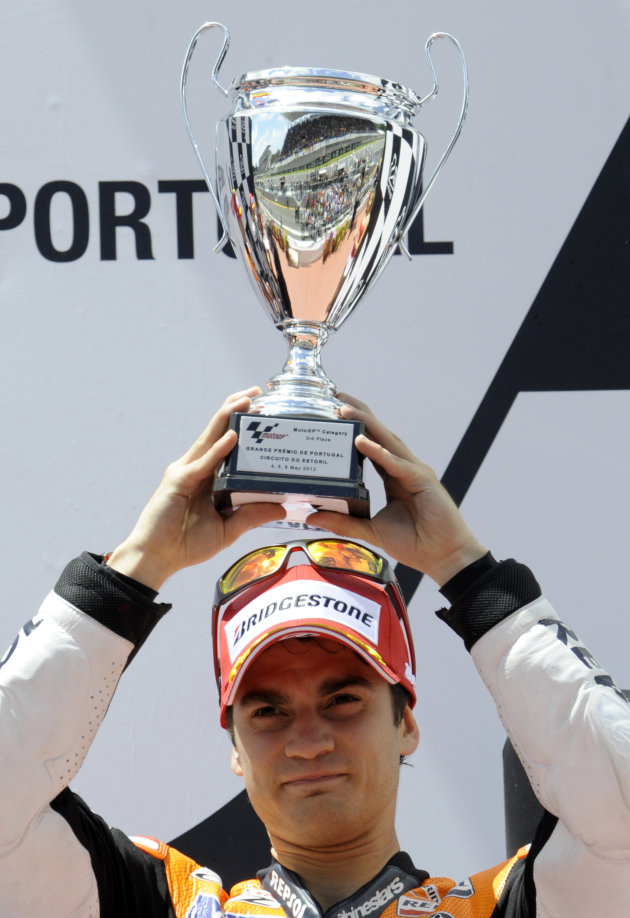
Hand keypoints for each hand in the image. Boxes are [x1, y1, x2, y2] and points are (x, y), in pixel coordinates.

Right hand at [106, 388, 282, 589]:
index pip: (226, 443)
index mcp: (207, 476)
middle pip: (217, 432)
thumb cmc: (187, 544)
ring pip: (209, 439)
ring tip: (246, 401)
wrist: (158, 558)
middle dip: (236, 410)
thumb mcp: (228, 529)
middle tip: (257, 393)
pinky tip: (232, 437)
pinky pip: (203, 463)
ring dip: (228, 418)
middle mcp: (196, 468)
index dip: (242, 424)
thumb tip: (281, 508)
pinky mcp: (178, 482)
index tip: (263, 410)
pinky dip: (218, 449)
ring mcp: (185, 472)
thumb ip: (251, 516)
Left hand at [305, 394, 485, 584]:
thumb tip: (311, 516)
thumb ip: (343, 522)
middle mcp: (404, 467)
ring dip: (366, 423)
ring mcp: (415, 471)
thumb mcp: (371, 531)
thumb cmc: (415, 543)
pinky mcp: (423, 482)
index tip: (333, 411)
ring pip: (387, 441)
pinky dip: (379, 452)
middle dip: (358, 413)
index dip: (354, 426)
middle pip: (378, 433)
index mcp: (394, 475)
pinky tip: (362, 441)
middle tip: (335, 395)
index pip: (371, 444)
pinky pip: (397, 464)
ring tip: (343, 409)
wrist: (444, 558)